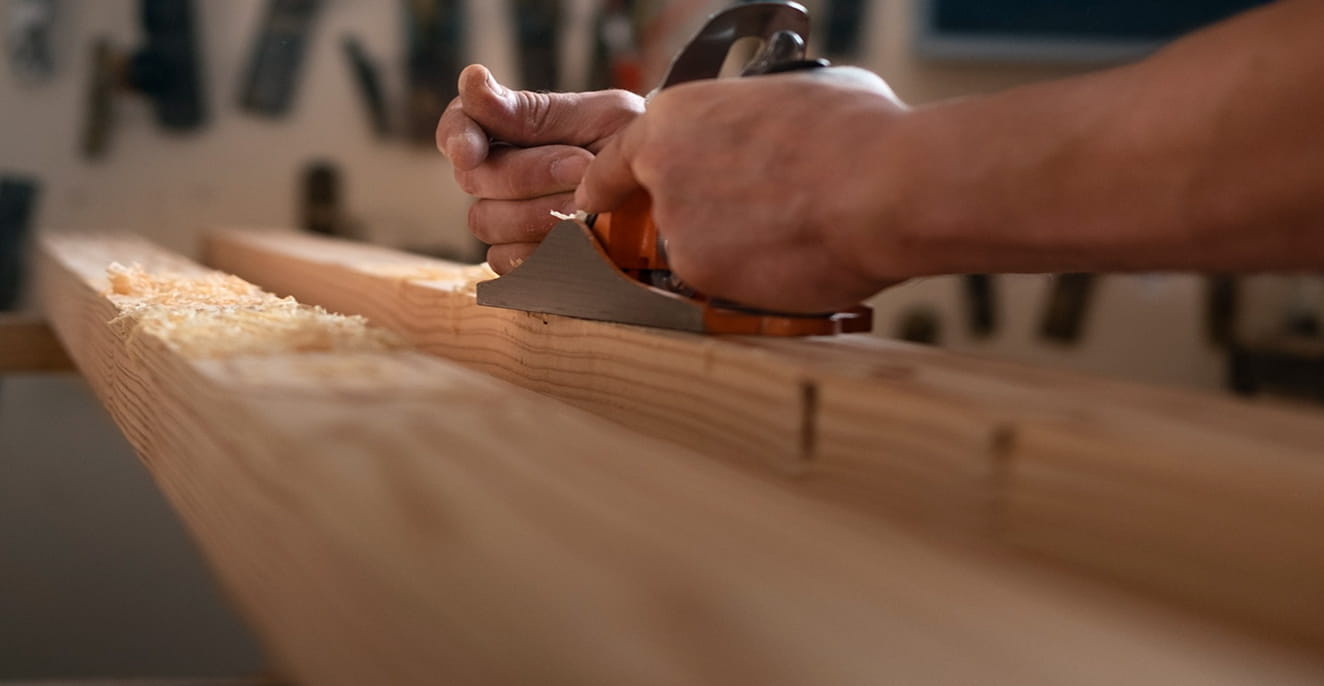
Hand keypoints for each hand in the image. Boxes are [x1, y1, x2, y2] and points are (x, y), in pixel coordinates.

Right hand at [436, 64, 644, 272]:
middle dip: (530, 173)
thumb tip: (471, 82)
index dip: (457, 137)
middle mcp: (496, 175)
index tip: (470, 150)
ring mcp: (506, 221)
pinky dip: (541, 252)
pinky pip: (507, 263)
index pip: (458, 127)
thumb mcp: (595, 116)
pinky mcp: (523, 262)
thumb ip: (531, 111)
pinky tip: (575, 239)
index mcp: (505, 130)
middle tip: (581, 166)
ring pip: (488, 222)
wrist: (666, 190)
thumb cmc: (628, 143)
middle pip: (475, 179)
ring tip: (588, 203)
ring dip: (540, 212)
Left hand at [575, 67, 908, 313]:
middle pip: (664, 212)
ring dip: (739, 250)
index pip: (616, 162)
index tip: (603, 201)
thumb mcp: (791, 93)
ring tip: (797, 229)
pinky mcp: (709, 281)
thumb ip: (752, 116)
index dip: (612, 185)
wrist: (884, 187)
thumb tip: (766, 124)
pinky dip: (760, 279)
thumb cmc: (852, 132)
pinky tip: (800, 256)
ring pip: (699, 253)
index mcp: (674, 120)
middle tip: (756, 213)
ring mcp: (682, 235)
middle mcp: (663, 177)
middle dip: (702, 218)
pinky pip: (728, 286)